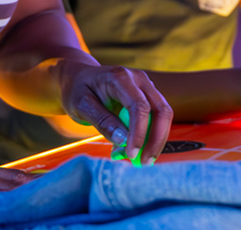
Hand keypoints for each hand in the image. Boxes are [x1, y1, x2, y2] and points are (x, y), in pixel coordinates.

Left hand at [57, 60, 171, 165]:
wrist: (77, 76)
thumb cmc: (77, 89)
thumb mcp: (81, 105)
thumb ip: (102, 120)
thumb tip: (123, 140)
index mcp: (121, 77)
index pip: (139, 107)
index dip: (139, 133)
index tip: (131, 154)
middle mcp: (139, 79)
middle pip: (161, 110)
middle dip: (156, 139)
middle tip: (145, 163)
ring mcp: (146, 86)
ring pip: (163, 115)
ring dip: (155, 140)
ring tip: (139, 159)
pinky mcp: (148, 96)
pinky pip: (157, 117)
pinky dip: (150, 135)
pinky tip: (135, 148)